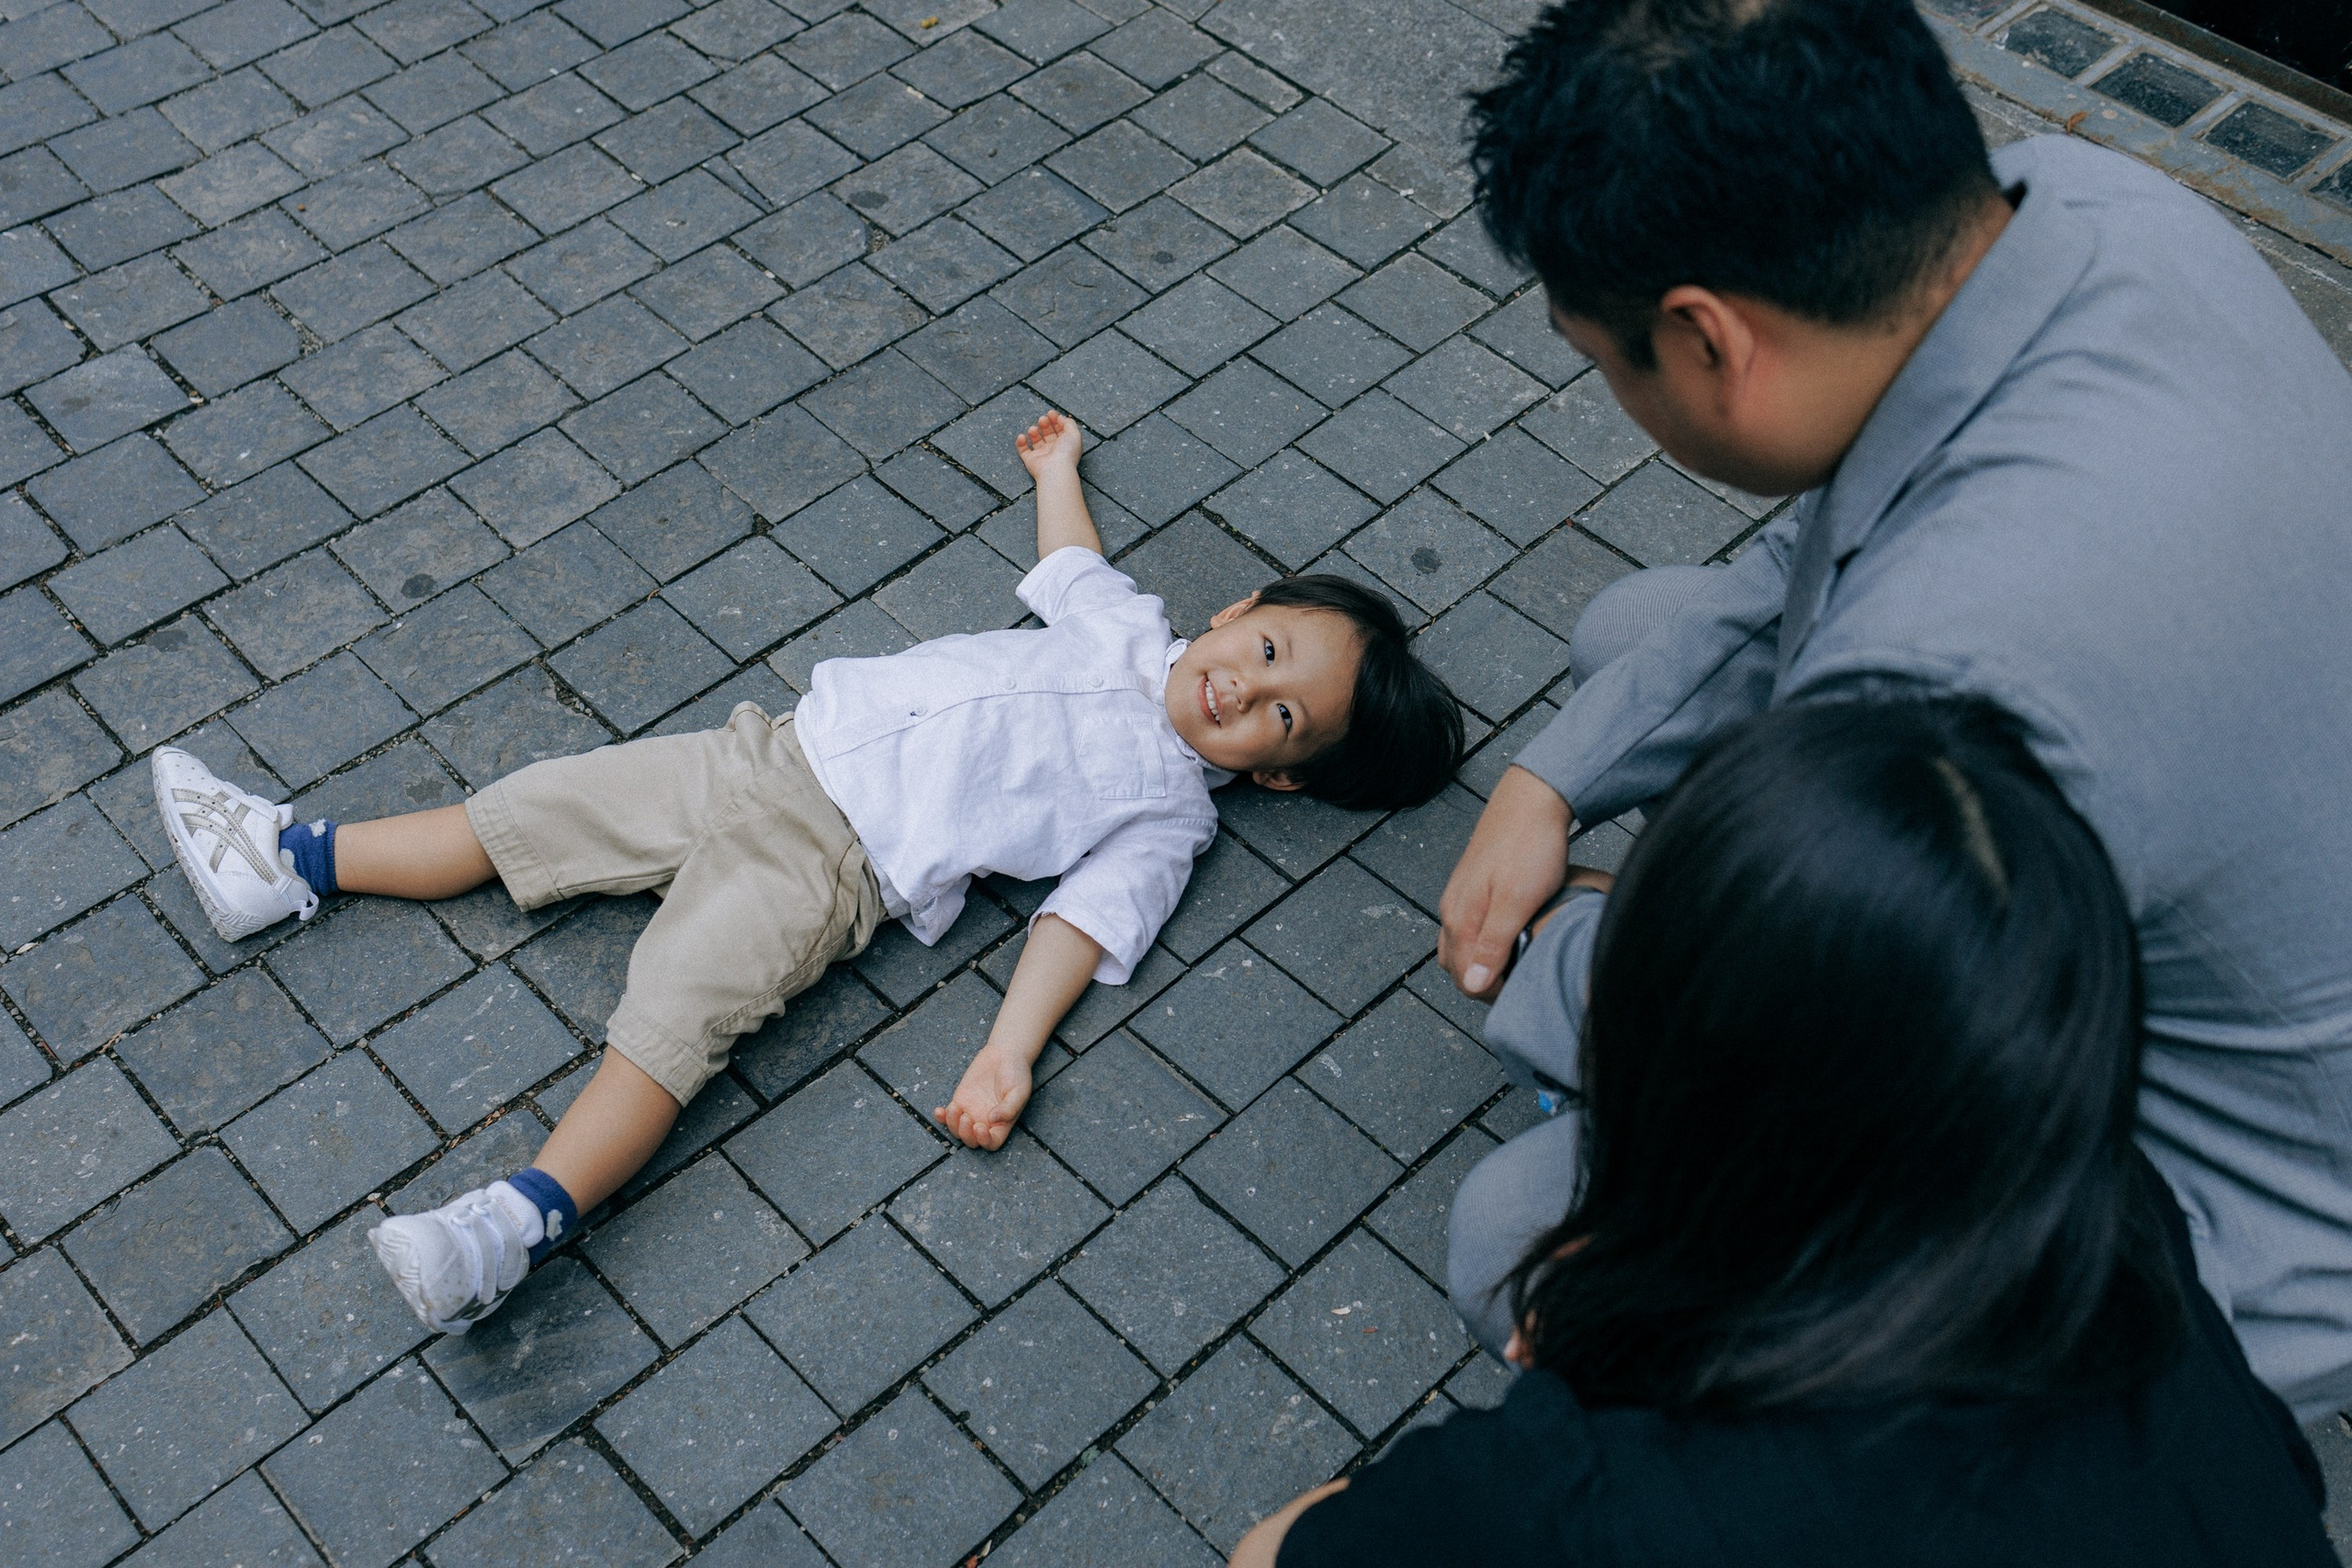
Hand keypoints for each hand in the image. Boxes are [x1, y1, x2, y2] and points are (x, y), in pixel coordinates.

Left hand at [934, 1043, 1032, 1150]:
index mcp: (1002, 1123)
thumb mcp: (1019, 1091)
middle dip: (965, 1134)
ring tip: (954, 1109)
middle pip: (971, 1141)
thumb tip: (992, 1119)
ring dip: (952, 1125)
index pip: (992, 1143)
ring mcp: (971, 1112)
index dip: (984, 1141)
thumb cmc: (1016, 1073)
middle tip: (967, 1117)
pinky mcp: (960, 1101)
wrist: (1004, 1054)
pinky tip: (939, 1111)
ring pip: (957, 1130)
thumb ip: (1009, 1108)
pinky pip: (947, 1115)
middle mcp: (986, 1122)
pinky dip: (941, 1117)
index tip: (980, 1127)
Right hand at [1015, 410, 1081, 479]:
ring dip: (1033, 431)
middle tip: (1042, 420)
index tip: (1051, 413)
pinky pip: (1023, 450)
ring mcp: (1042, 455)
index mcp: (1065, 443)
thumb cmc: (1066, 453)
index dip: (1055, 419)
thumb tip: (1060, 418)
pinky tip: (1022, 436)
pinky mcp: (1031, 460)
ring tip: (1033, 429)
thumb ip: (1069, 423)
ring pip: (1036, 440)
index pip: (1060, 429)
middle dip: (1044, 424)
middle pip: (1048, 433)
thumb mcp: (1074, 433)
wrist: (1055, 469)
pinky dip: (1020, 442)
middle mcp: (1054, 449)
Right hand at [1438, 766, 1573, 1001]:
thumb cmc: (1530, 846)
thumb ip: (1493, 945)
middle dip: (1485, 983)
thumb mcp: (1517, 902)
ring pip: (1462, 948)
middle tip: (1522, 982)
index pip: (1465, 978)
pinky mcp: (1473, 887)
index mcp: (1459, 917)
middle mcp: (1452, 909)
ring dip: (1483, 964)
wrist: (1532, 799)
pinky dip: (1485, 944)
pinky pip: (1469, 929)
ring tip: (1518, 965)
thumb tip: (1474, 985)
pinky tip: (1511, 939)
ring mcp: (1461, 897)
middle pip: (1457, 967)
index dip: (1494, 994)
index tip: (1524, 990)